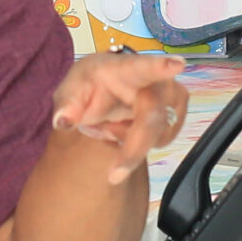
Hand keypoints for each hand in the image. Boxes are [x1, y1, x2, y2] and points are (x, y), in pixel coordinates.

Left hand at [52, 51, 190, 185]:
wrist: (105, 89)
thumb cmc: (90, 86)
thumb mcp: (70, 91)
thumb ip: (66, 104)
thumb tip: (63, 121)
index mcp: (126, 68)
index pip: (144, 66)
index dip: (161, 66)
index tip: (178, 65)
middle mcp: (154, 79)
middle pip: (153, 117)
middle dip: (135, 148)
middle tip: (114, 176)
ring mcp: (170, 95)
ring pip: (158, 133)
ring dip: (132, 143)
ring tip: (111, 127)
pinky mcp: (176, 112)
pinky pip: (162, 139)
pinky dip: (141, 144)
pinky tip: (127, 131)